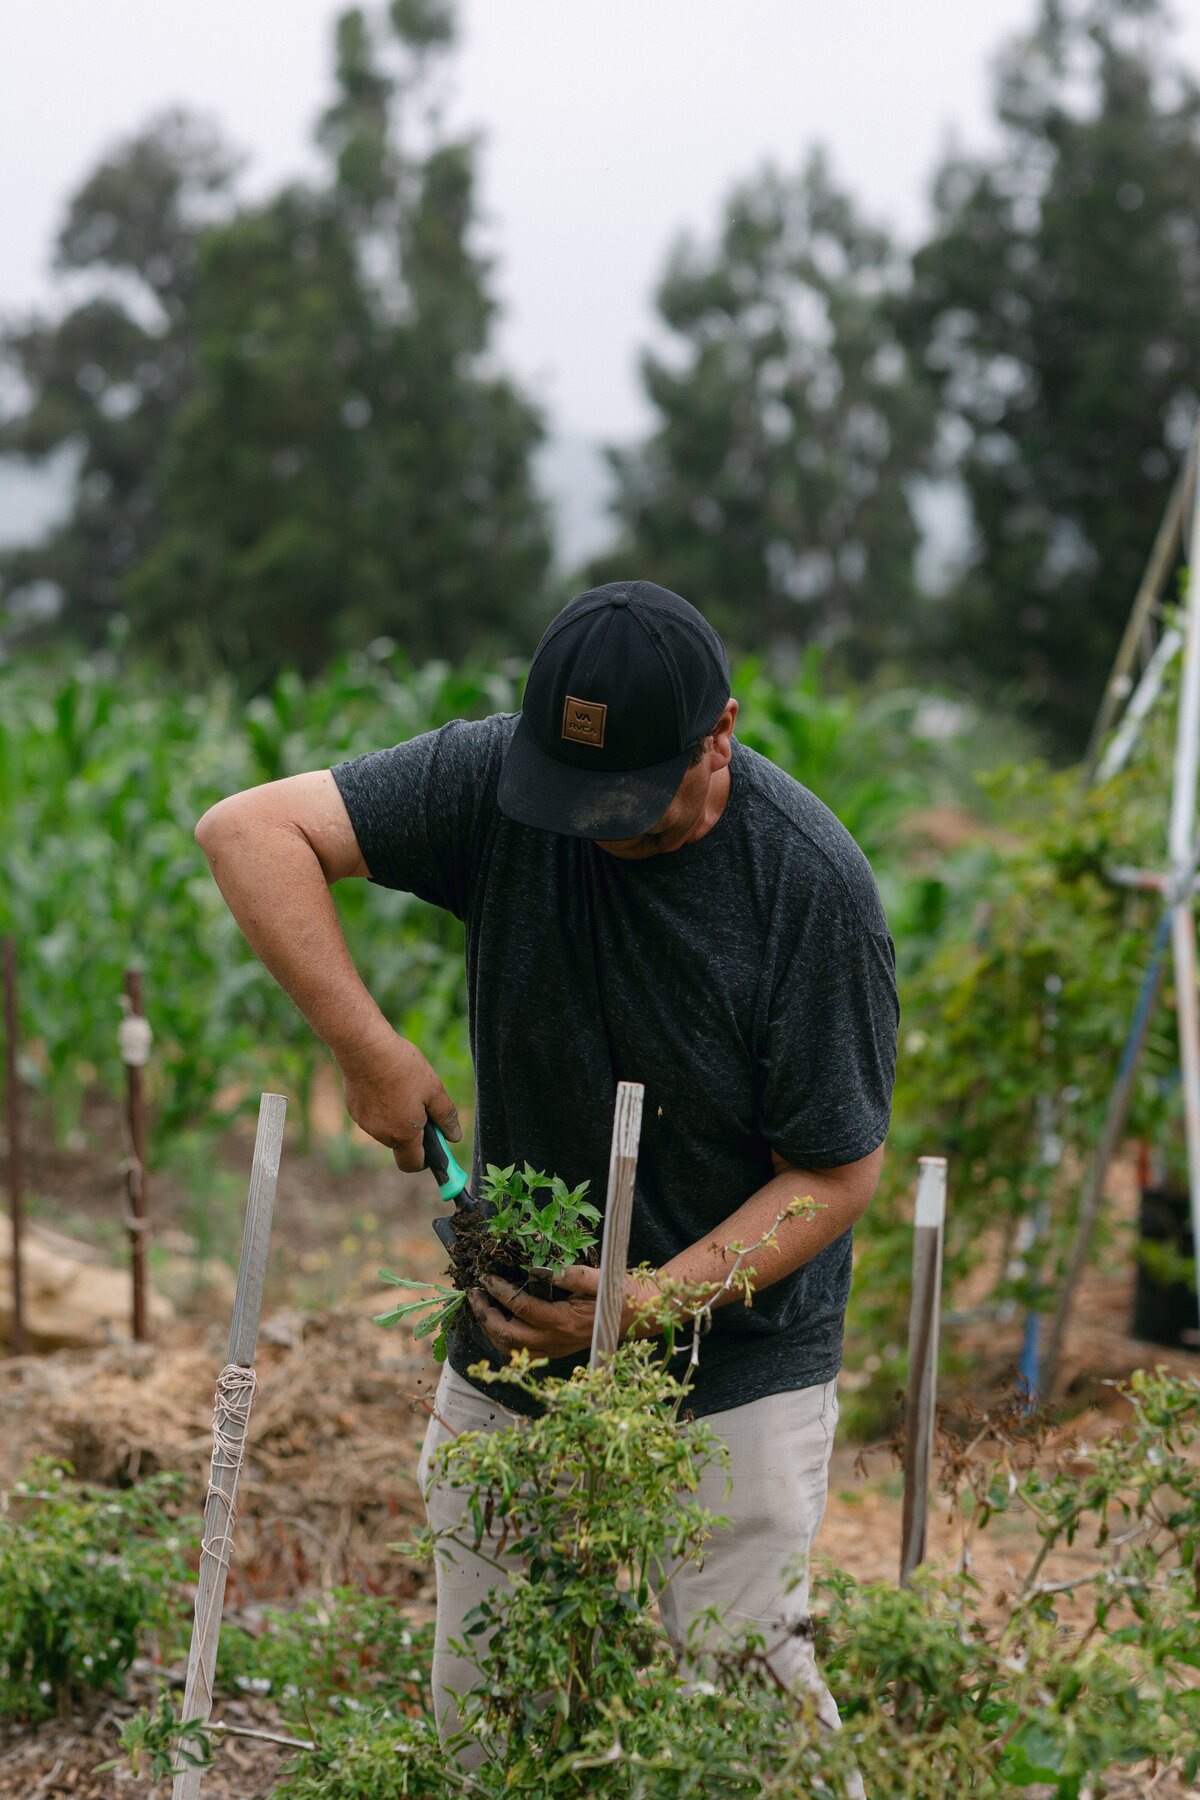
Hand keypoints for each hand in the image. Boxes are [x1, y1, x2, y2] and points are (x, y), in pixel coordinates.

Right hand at [338, 1031, 460, 1170]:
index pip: (413, 1164)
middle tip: (422, 1103)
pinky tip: (385, 1083)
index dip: (426, 1159)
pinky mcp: (354, 1109)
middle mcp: (381, 1134)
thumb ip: (446, 1117)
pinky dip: (381, 1106)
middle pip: (401, 1143)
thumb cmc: (403, 1068)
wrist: (365, 1048)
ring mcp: (365, 1123)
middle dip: (413, 1131)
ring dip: (396, 1116)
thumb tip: (454, 1137)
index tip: (435, 1144)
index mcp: (404, 1134)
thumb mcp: (434, 1090)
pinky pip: (373, 1115)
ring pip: (386, 1128)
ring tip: (402, 1086)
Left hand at [469, 1266, 659, 1359]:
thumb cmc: (618, 1293)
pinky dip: (504, 1339)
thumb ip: (571, 1274)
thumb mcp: (598, 1277)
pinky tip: (498, 1324)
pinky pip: (521, 1352)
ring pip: (511, 1349)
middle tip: (473, 1293)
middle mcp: (554, 1341)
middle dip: (484, 1314)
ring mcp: (554, 1349)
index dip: (499, 1291)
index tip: (485, 1277)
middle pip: (507, 1334)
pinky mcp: (556, 1351)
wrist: (637, 1315)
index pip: (520, 1307)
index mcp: (562, 1322)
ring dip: (490, 1329)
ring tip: (480, 1307)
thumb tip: (540, 1268)